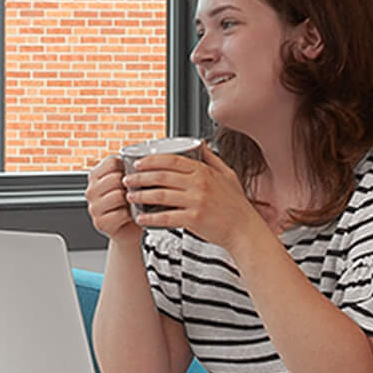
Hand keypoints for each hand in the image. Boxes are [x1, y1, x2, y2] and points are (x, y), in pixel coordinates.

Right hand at [86, 156, 138, 243]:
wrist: (129, 229)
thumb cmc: (131, 202)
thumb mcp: (127, 181)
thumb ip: (129, 169)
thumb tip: (145, 161)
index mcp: (95, 176)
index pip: (111, 162)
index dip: (127, 168)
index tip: (134, 176)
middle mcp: (91, 191)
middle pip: (114, 178)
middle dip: (130, 185)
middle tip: (137, 192)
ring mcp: (93, 207)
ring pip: (117, 195)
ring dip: (131, 200)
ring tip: (135, 203)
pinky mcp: (100, 223)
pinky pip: (120, 214)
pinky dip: (130, 214)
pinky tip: (132, 215)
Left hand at [126, 147, 260, 252]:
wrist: (245, 230)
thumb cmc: (236, 204)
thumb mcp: (227, 175)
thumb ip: (212, 158)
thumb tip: (200, 142)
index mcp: (204, 171)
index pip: (171, 160)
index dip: (151, 161)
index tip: (138, 164)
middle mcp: (199, 184)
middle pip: (161, 176)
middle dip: (140, 177)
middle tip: (127, 180)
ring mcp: (196, 201)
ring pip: (160, 195)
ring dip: (141, 195)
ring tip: (130, 197)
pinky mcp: (193, 219)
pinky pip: (166, 217)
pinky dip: (150, 217)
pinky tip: (141, 217)